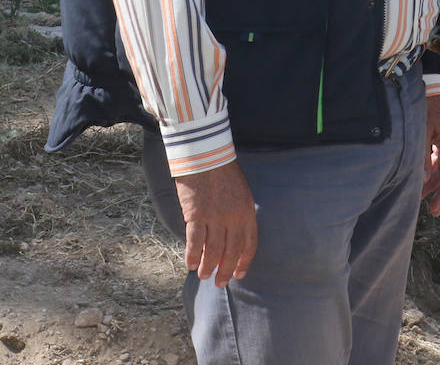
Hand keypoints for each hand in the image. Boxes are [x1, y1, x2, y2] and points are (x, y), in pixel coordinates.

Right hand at [174, 160, 257, 286]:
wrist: (207, 156)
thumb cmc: (224, 172)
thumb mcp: (242, 193)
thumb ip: (240, 214)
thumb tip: (233, 237)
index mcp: (247, 212)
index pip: (249, 244)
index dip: (243, 261)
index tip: (238, 274)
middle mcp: (233, 218)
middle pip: (230, 251)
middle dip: (225, 270)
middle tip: (220, 283)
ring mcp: (215, 217)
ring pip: (212, 251)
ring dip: (208, 267)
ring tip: (203, 276)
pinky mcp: (196, 215)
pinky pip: (194, 242)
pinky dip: (192, 256)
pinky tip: (190, 264)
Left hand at [422, 92, 439, 215]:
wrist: (433, 86)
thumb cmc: (427, 107)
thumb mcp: (422, 133)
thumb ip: (422, 157)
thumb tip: (423, 180)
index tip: (435, 210)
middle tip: (432, 209)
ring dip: (435, 180)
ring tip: (422, 195)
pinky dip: (435, 168)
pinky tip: (425, 176)